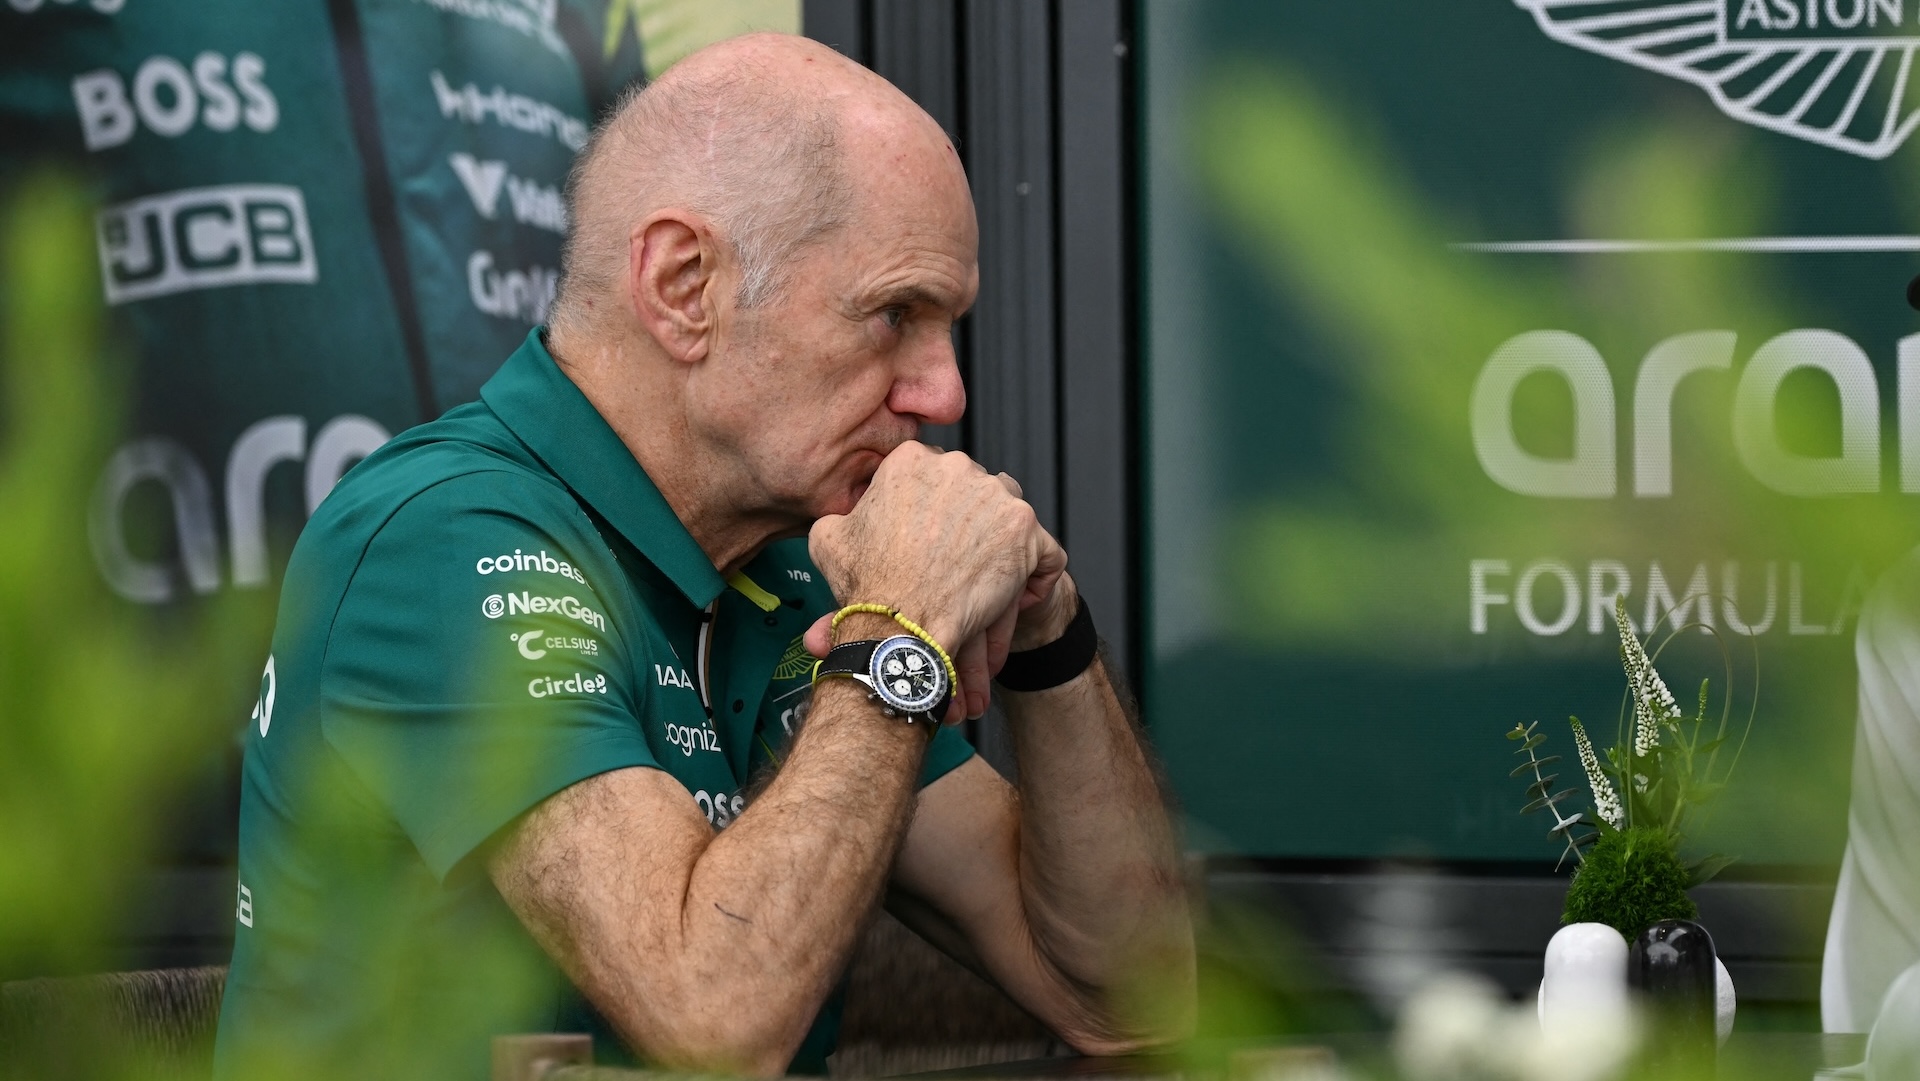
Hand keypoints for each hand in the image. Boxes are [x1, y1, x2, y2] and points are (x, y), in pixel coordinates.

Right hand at [806, 444, 1065, 718]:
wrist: (899, 627)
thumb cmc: (868, 586)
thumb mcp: (830, 537)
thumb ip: (845, 513)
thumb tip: (850, 514)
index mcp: (912, 460)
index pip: (934, 474)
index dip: (932, 508)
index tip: (928, 536)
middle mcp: (959, 467)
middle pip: (974, 489)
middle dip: (969, 522)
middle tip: (957, 560)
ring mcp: (998, 497)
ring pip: (1009, 514)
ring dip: (1001, 543)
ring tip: (985, 580)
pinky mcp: (1027, 532)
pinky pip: (1045, 552)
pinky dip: (1037, 574)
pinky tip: (1018, 596)